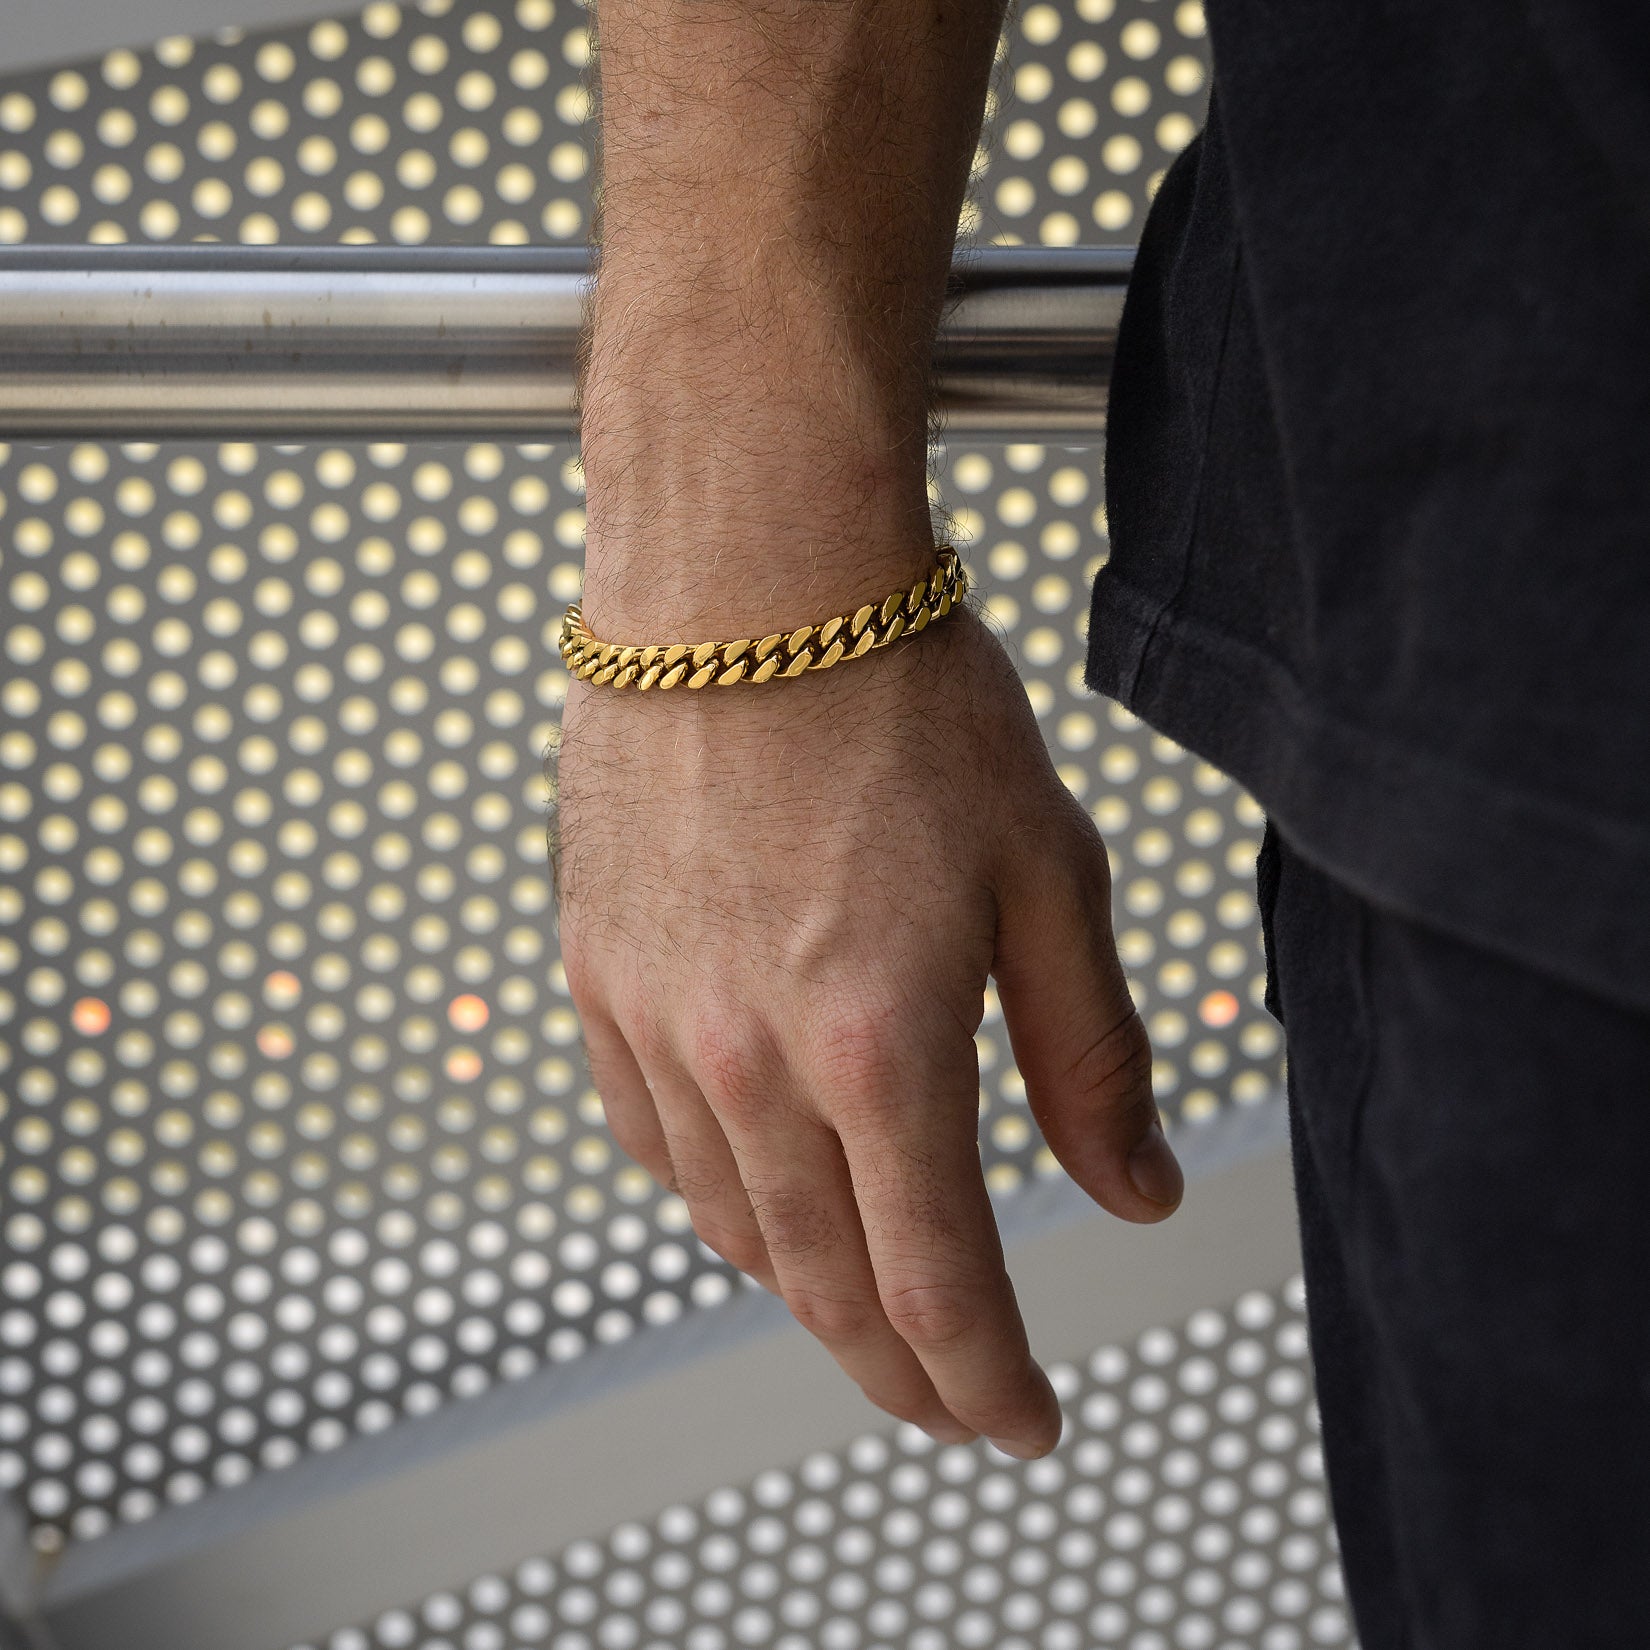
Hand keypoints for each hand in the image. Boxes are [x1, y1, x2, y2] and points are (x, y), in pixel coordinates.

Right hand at [549, 599, 1181, 1456]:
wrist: (744, 577)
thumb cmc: (901, 701)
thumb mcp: (1045, 874)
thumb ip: (1089, 1055)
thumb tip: (1126, 1193)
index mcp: (878, 1045)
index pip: (935, 1284)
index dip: (986, 1379)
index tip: (1024, 1420)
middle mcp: (749, 1060)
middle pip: (822, 1283)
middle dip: (898, 1367)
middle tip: (949, 1399)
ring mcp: (657, 1022)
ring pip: (730, 1224)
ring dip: (808, 1287)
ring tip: (867, 1297)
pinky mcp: (598, 973)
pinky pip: (647, 1138)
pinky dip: (712, 1196)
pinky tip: (753, 1190)